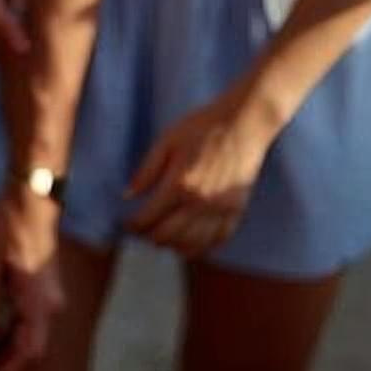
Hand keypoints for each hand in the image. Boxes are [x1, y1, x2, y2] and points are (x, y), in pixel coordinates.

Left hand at [0, 192, 63, 370]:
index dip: (8, 369)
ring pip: (31, 332)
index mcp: (36, 300)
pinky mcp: (45, 286)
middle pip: (31, 346)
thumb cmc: (6, 225)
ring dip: (8, 344)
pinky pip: (31, 317)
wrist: (32, 198)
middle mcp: (49, 303)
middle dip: (6, 360)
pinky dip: (13, 327)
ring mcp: (49, 294)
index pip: (28, 350)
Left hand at [124, 91, 278, 257]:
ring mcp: (221, 209)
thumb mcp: (165, 142)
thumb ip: (146, 171)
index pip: (149, 218)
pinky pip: (218, 240)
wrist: (243, 123)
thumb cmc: (202, 127)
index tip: (127, 225)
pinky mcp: (237, 210)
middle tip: (141, 232)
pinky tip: (190, 243)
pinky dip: (202, 247)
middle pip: (168, 236)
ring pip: (193, 245)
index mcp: (179, 184)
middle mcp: (201, 202)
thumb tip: (127, 195)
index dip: (133, 226)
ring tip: (162, 239)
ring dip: (173, 246)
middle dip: (149, 238)